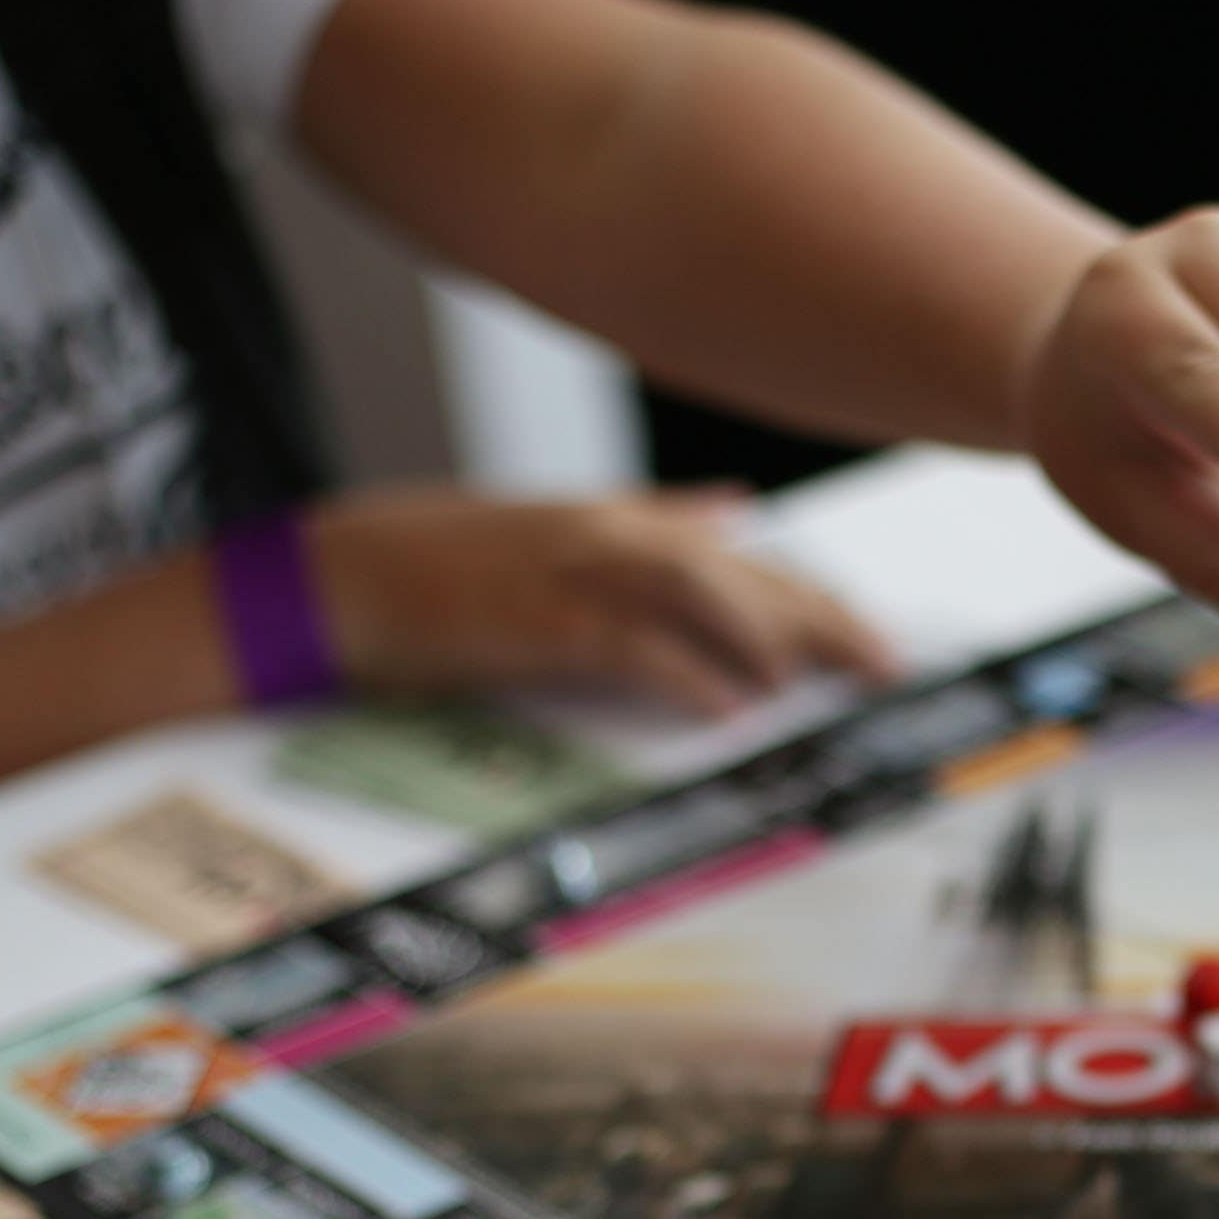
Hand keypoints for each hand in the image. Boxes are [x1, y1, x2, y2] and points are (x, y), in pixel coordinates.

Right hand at [306, 485, 899, 714]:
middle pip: (743, 572)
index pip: (744, 557)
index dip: (816, 596)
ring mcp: (572, 570)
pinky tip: (729, 707)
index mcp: (616, 517)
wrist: (332, 576)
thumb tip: (732, 511)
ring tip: (819, 683)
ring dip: (768, 637)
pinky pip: (633, 644)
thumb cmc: (438, 561)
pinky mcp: (538, 619)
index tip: (873, 637)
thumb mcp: (556, 525)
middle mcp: (607, 533)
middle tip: (885, 666)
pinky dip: (687, 673)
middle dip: (823, 619)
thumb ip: (652, 519)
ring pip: (703, 592)